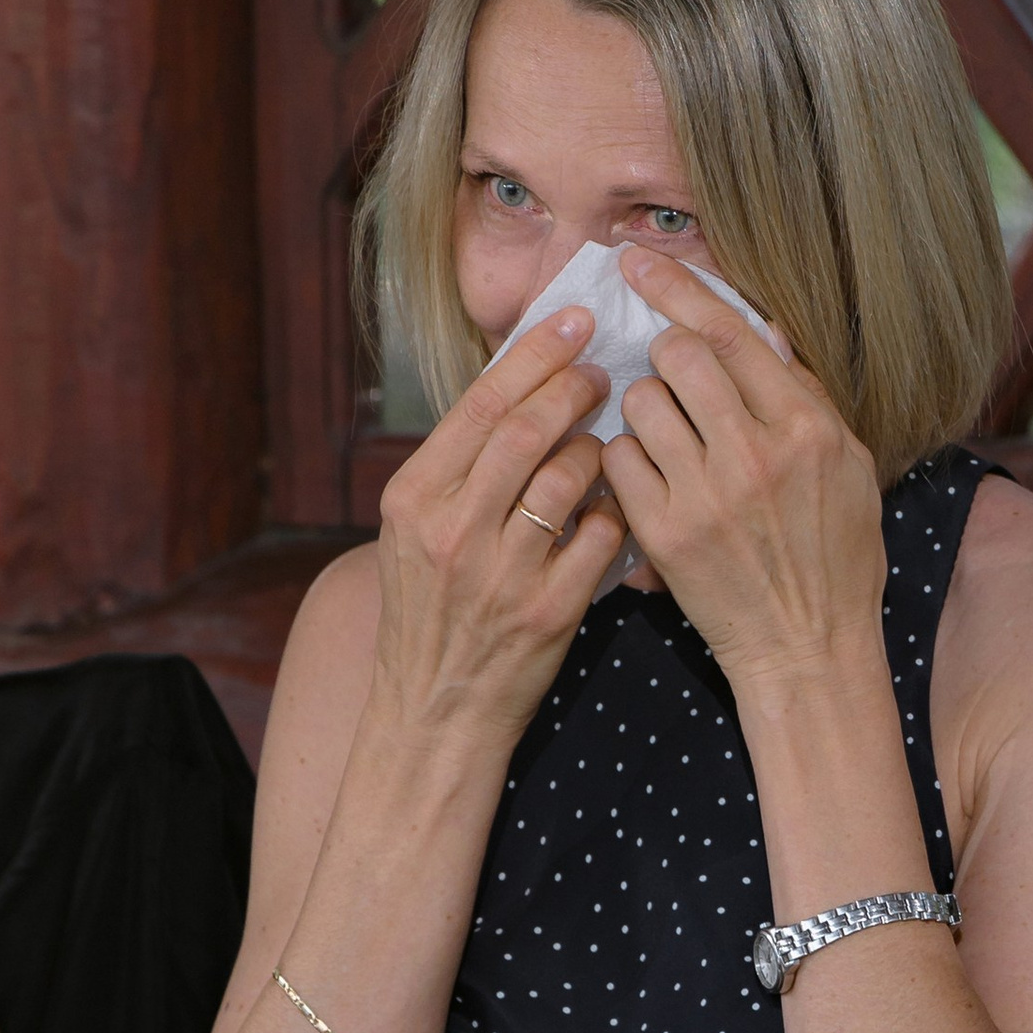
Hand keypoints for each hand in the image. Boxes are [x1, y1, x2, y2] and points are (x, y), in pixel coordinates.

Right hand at [370, 309, 621, 749]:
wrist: (435, 712)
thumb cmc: (433, 612)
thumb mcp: (417, 532)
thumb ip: (459, 468)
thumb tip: (518, 386)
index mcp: (414, 498)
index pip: (481, 404)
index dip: (534, 354)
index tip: (573, 320)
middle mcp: (452, 529)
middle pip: (527, 429)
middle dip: (575, 386)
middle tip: (604, 368)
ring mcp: (501, 572)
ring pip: (570, 477)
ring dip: (598, 449)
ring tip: (604, 443)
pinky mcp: (548, 610)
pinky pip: (602, 536)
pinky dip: (616, 512)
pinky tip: (618, 506)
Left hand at [601, 248, 885, 706]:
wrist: (807, 647)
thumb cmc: (836, 557)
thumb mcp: (849, 469)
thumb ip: (807, 398)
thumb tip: (764, 334)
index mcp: (808, 429)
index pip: (731, 334)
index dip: (678, 288)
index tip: (639, 262)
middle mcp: (757, 453)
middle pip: (679, 356)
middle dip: (664, 353)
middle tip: (670, 373)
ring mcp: (707, 493)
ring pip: (642, 404)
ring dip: (646, 408)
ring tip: (668, 436)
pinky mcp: (666, 532)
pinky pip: (621, 461)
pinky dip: (628, 459)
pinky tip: (651, 477)